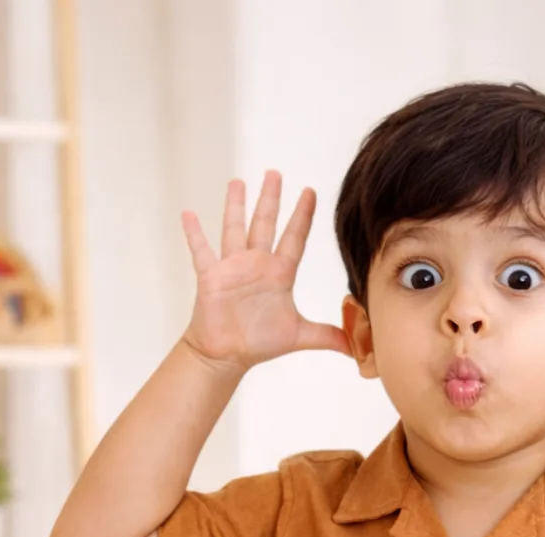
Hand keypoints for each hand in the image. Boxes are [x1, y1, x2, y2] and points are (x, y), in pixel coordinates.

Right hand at [180, 170, 351, 371]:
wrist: (227, 355)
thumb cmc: (259, 343)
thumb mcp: (299, 337)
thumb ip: (327, 336)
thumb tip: (357, 348)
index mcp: (279, 274)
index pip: (294, 238)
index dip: (303, 216)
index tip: (309, 192)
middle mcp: (257, 264)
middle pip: (265, 224)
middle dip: (271, 198)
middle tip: (275, 173)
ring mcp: (233, 267)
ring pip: (235, 228)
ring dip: (235, 206)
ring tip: (237, 181)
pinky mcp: (211, 276)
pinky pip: (201, 250)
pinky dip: (194, 233)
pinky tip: (188, 214)